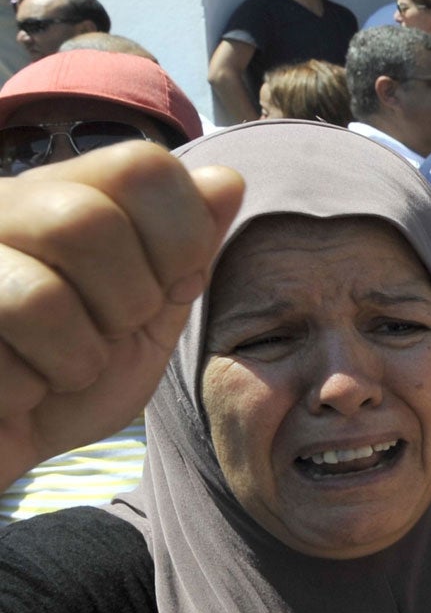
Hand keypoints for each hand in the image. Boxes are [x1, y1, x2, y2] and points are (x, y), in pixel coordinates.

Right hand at [0, 143, 243, 487]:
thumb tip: (226, 180)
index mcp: (62, 193)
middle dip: (127, 303)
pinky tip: (9, 392)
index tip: (169, 288)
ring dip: (75, 361)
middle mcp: (1, 206)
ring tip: (56, 371)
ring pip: (37, 297)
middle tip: (107, 335)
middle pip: (87, 221)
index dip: (181, 241)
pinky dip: (22, 396)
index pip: (142, 167)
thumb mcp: (149, 320)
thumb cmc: (69, 382)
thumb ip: (185, 253)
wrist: (2, 445)